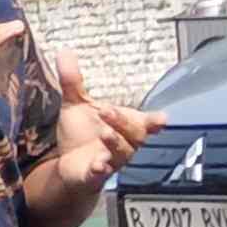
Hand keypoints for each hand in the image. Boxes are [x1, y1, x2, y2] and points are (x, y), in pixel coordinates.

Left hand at [48, 53, 162, 190]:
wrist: (68, 165)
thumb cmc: (81, 134)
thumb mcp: (76, 105)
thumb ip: (73, 81)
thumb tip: (64, 51)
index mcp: (124, 126)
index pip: (146, 123)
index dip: (155, 121)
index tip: (161, 118)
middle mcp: (124, 144)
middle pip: (134, 135)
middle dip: (123, 122)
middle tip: (107, 110)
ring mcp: (111, 161)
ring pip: (121, 153)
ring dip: (114, 143)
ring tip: (105, 133)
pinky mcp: (95, 175)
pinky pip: (102, 173)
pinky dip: (101, 169)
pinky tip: (98, 165)